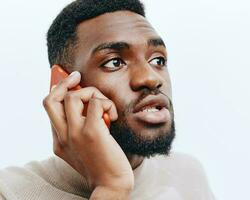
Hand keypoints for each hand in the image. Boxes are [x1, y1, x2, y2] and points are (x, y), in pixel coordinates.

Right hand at [43, 71, 133, 192]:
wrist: (111, 184)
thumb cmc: (102, 164)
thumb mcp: (83, 148)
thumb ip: (79, 131)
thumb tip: (88, 105)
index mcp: (59, 140)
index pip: (49, 109)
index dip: (56, 90)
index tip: (66, 81)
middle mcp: (63, 136)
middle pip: (51, 99)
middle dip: (63, 82)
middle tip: (77, 77)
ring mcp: (75, 133)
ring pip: (73, 96)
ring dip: (92, 93)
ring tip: (105, 107)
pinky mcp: (92, 132)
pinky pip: (96, 103)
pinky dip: (107, 103)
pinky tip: (113, 116)